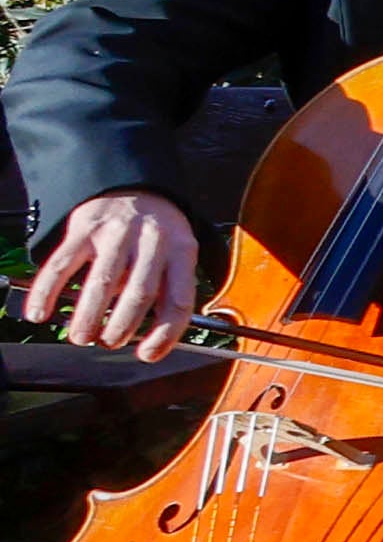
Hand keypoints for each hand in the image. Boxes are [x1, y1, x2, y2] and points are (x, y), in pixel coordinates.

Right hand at [18, 190, 205, 360]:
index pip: (179, 300)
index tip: (146, 354)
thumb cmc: (156, 234)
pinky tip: (40, 313)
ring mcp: (117, 233)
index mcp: (183, 250)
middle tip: (109, 343)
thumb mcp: (177, 254)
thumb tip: (151, 340)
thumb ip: (168, 289)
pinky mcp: (84, 228)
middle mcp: (152, 240)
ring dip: (89, 317)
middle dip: (122, 327)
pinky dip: (47, 293)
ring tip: (82, 336)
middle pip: (140, 293)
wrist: (133, 187)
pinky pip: (62, 265)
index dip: (164, 334)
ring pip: (102, 282)